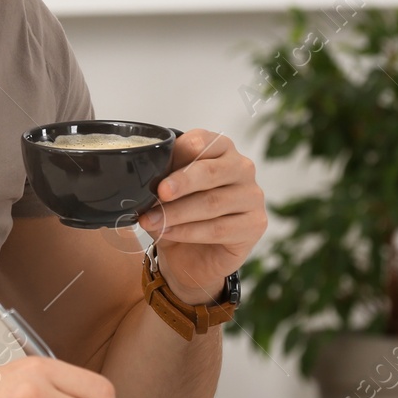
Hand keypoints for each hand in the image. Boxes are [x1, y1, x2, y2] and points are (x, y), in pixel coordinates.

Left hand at [138, 129, 266, 305]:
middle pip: (210, 171)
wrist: (190, 256)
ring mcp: (252, 196)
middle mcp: (241, 168)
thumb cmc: (180, 214)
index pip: (200, 142)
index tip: (153, 166)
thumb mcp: (164, 192)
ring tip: (151, 220)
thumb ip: (161, 178)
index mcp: (220, 148)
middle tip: (159, 193)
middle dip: (181, 182)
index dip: (176, 154)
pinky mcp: (255, 224)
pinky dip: (188, 231)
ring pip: (212, 202)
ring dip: (177, 212)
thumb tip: (143, 176)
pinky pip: (219, 228)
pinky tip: (168, 232)